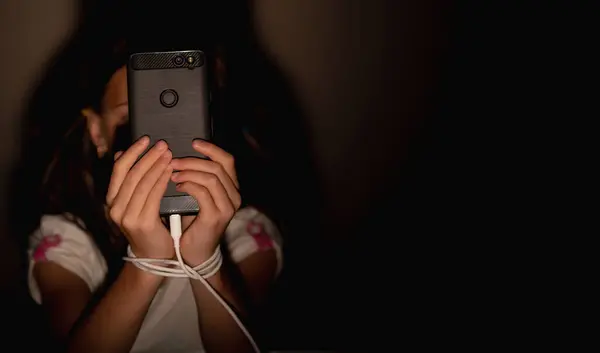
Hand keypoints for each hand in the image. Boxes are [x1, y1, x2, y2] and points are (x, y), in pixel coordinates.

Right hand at [106, 136, 173, 258]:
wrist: (153, 257)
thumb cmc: (149, 226)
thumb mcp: (135, 202)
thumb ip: (130, 181)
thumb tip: (120, 153)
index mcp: (112, 200)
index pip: (119, 169)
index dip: (132, 152)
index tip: (146, 139)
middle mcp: (115, 207)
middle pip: (131, 174)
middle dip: (148, 156)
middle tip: (163, 144)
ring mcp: (126, 216)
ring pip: (142, 183)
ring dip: (157, 166)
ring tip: (169, 155)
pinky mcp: (141, 222)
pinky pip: (153, 196)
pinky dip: (162, 181)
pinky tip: (170, 172)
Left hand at [170, 140, 241, 265]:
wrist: (193, 253)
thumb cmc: (191, 223)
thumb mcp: (196, 196)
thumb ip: (196, 177)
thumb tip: (179, 155)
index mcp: (231, 188)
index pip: (227, 160)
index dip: (211, 149)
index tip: (193, 142)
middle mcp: (234, 196)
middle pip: (219, 166)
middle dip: (193, 160)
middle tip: (173, 159)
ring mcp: (227, 207)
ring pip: (211, 177)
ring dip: (189, 171)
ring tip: (171, 172)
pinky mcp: (216, 216)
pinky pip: (203, 192)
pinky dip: (188, 184)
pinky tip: (176, 184)